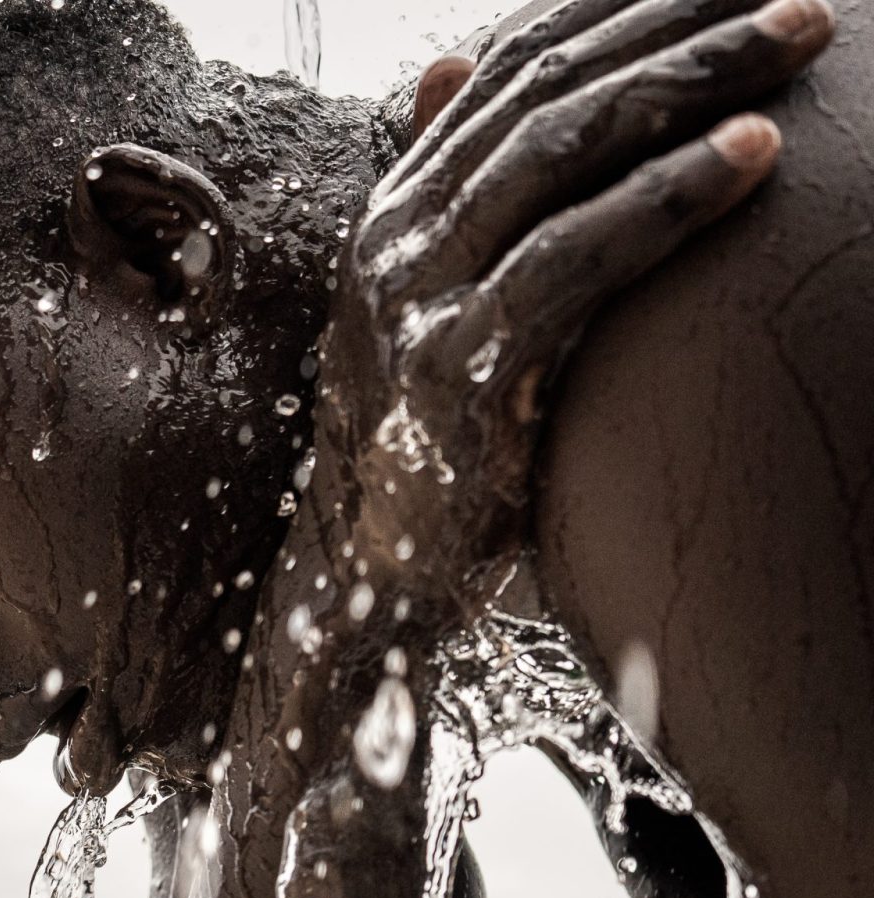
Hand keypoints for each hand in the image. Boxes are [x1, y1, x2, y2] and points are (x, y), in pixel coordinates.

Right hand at [316, 0, 832, 608]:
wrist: (363, 570)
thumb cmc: (422, 436)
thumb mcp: (421, 301)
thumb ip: (446, 192)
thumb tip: (454, 69)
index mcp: (396, 211)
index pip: (510, 69)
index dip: (620, 8)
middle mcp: (396, 239)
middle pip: (544, 94)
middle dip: (678, 31)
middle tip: (805, 4)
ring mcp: (418, 302)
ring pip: (558, 155)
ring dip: (689, 87)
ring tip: (797, 46)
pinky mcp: (457, 371)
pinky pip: (572, 260)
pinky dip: (666, 197)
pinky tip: (751, 155)